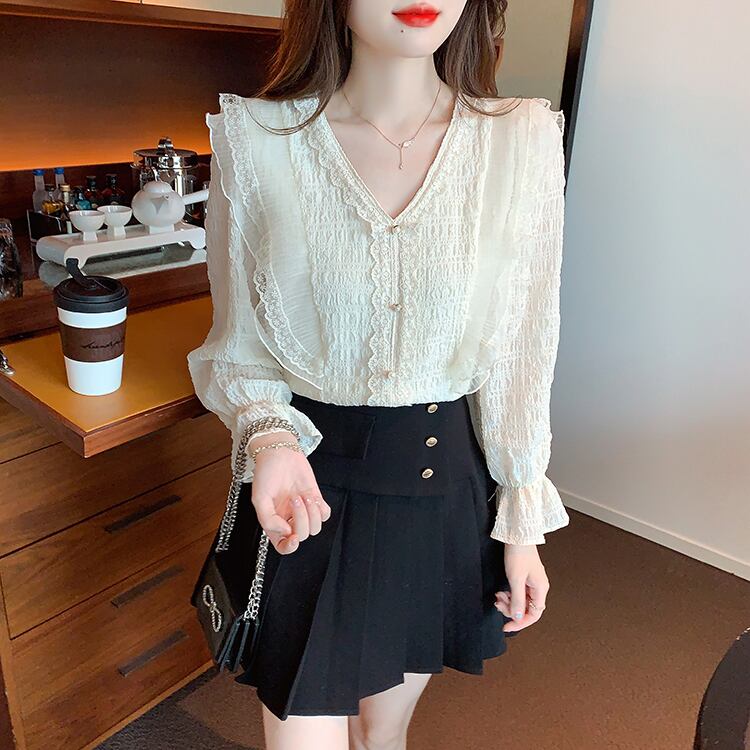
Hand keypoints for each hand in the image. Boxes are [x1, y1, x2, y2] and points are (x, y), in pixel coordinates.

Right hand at [248, 431, 331, 554]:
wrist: (280, 452)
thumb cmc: (266, 473)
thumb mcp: (259, 498)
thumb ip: (268, 519)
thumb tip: (286, 532)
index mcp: (274, 523)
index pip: (283, 546)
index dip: (290, 547)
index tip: (293, 535)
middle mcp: (289, 520)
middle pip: (302, 535)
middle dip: (301, 518)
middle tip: (294, 498)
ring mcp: (303, 511)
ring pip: (315, 528)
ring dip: (311, 513)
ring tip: (303, 496)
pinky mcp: (315, 500)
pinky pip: (325, 515)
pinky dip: (320, 509)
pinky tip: (311, 496)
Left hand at [494, 543, 548, 632]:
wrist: (518, 535)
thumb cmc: (519, 553)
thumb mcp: (515, 579)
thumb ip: (517, 599)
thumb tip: (517, 616)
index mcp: (540, 589)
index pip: (533, 614)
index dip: (520, 622)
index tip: (507, 626)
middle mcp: (539, 587)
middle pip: (527, 608)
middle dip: (511, 609)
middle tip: (498, 604)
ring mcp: (532, 582)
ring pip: (521, 601)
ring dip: (509, 602)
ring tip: (498, 597)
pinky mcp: (525, 577)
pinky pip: (518, 593)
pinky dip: (509, 594)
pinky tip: (501, 592)